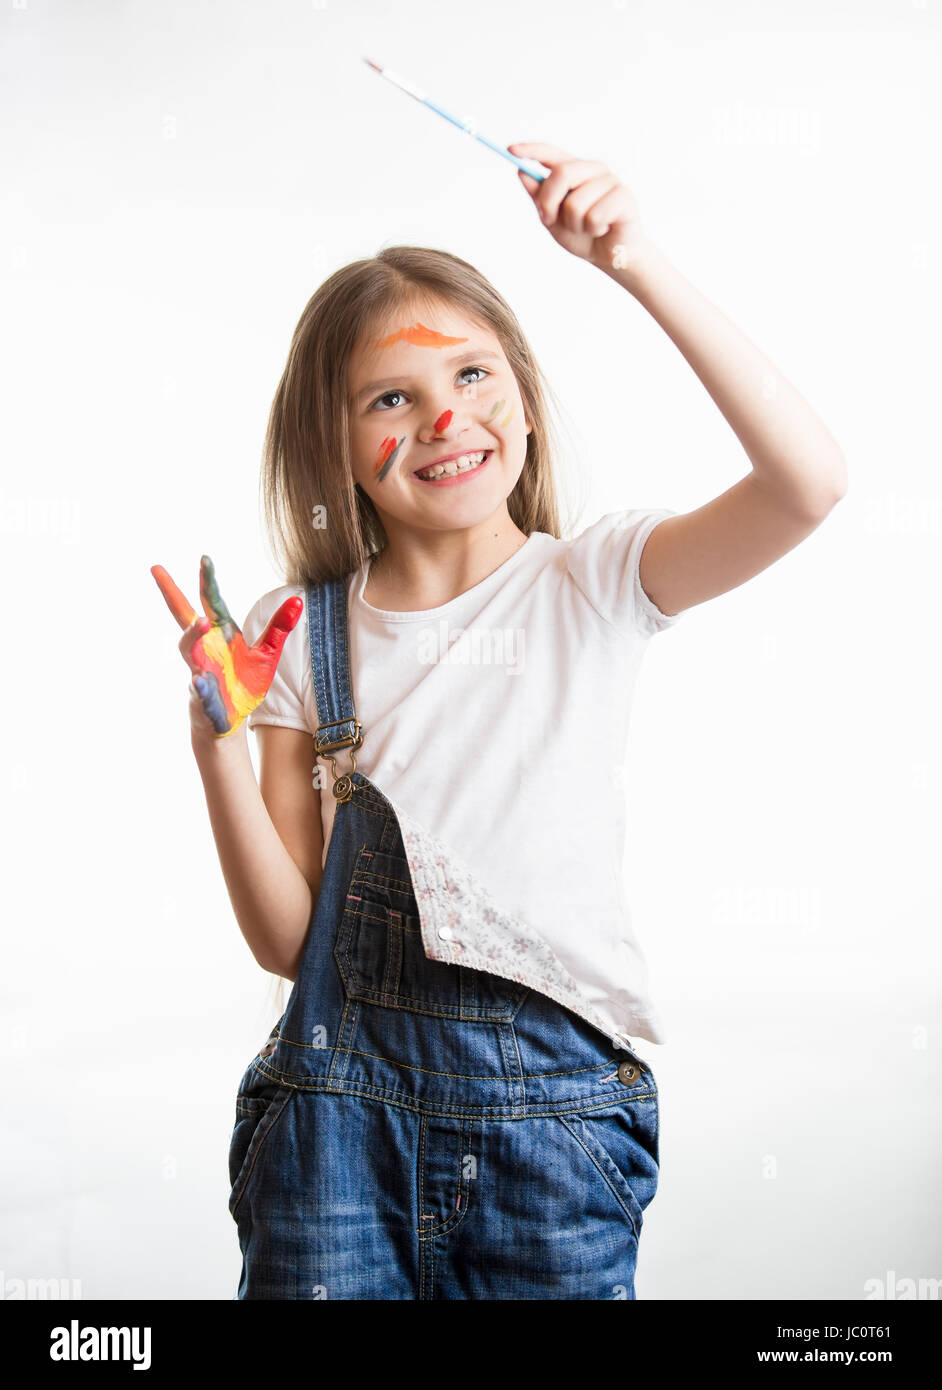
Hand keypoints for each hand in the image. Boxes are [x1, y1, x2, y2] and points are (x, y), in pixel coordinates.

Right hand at [151, 555, 302, 739]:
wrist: (232, 718)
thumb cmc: (245, 682)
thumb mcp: (267, 653)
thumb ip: (279, 628)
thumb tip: (297, 600)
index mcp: (221, 633)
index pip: (211, 601)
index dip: (207, 580)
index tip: (204, 558)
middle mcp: (205, 648)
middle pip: (183, 617)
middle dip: (171, 594)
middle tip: (159, 570)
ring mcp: (200, 670)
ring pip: (188, 650)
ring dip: (192, 636)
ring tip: (202, 622)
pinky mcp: (203, 697)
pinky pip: (199, 690)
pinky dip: (200, 685)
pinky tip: (200, 680)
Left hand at [508, 141, 647, 274]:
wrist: (609, 256)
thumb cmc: (582, 235)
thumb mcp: (553, 218)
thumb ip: (539, 197)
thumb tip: (521, 173)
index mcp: (575, 170)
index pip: (552, 153)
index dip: (532, 150)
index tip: (510, 150)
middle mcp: (593, 170)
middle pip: (561, 173)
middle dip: (549, 202)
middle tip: (551, 220)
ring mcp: (610, 181)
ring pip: (576, 202)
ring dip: (575, 224)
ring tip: (587, 228)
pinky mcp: (624, 196)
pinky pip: (594, 216)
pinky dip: (593, 230)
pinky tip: (602, 229)